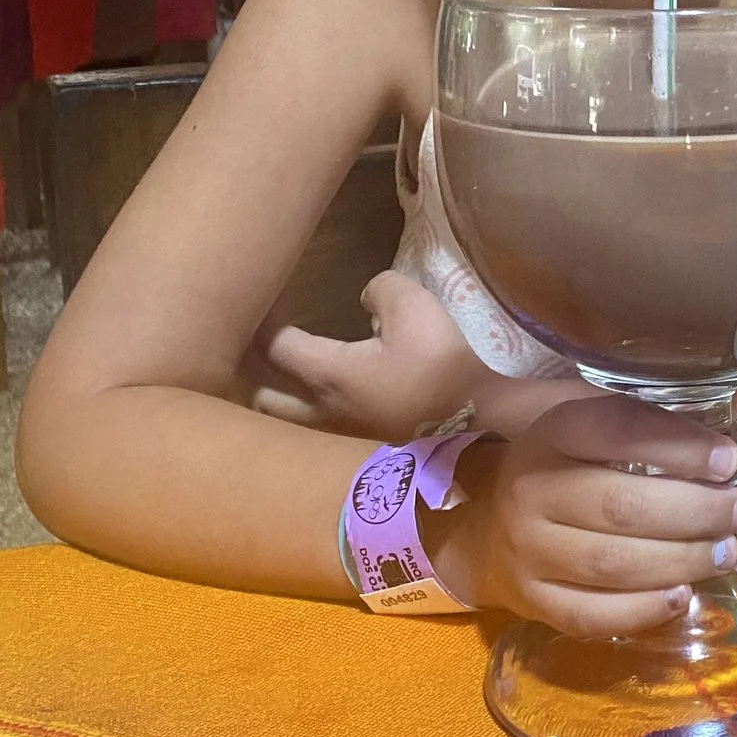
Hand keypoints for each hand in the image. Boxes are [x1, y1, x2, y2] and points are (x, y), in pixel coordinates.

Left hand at [251, 270, 507, 438]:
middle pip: (264, 399)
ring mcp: (343, 436)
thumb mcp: (413, 306)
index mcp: (326, 374)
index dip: (263, 322)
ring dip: (280, 400)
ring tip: (282, 379)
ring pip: (290, 423)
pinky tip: (330, 398)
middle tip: (254, 351)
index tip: (259, 303)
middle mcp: (323, 411)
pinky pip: (320, 431)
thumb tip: (366, 298)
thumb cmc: (441, 364)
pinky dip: (311, 415)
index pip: (275, 346)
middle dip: (253, 374)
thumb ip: (380, 289)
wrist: (483, 421)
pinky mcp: (367, 447)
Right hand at [435, 395, 736, 635]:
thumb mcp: (597, 427)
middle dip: (693, 511)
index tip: (729, 459)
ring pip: (610, 563)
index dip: (678, 444)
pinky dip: (641, 611)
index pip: (615, 430)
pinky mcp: (531, 601)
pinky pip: (590, 615)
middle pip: (619, 505)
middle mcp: (532, 490)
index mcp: (552, 432)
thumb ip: (662, 418)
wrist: (489, 528)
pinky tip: (681, 596)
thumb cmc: (564, 468)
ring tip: (726, 552)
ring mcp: (527, 551)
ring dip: (680, 560)